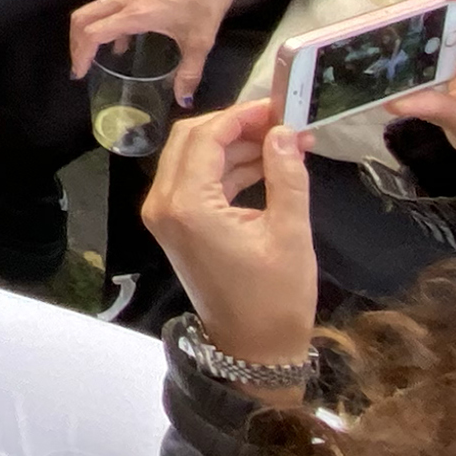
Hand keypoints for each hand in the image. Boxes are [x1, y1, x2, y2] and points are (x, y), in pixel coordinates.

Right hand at [67, 0, 259, 90]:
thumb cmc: (207, 1)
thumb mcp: (199, 42)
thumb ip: (189, 74)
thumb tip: (183, 101)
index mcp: (135, 13)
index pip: (92, 32)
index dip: (80, 54)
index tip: (80, 73)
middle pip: (83, 17)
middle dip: (76, 42)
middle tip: (80, 65)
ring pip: (95, 8)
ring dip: (89, 31)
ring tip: (96, 57)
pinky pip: (111, 5)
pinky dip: (106, 23)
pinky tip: (124, 42)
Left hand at [141, 97, 318, 370]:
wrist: (253, 351)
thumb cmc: (275, 299)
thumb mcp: (290, 233)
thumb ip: (286, 175)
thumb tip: (284, 131)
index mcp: (187, 205)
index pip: (206, 136)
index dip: (242, 114)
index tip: (279, 105)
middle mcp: (165, 205)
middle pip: (192, 139)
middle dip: (237, 125)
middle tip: (282, 121)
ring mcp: (167, 216)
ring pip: (194, 157)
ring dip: (236, 145)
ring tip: (285, 141)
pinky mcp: (178, 226)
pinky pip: (198, 181)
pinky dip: (229, 168)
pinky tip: (269, 164)